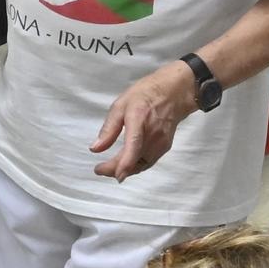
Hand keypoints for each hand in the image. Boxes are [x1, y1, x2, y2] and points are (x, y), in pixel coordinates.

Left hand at [91, 60, 197, 180]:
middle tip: (99, 169)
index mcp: (139, 121)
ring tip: (110, 169)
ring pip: (142, 164)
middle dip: (116, 169)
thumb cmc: (144, 95)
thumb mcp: (120, 106)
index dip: (125, 163)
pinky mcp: (165, 147)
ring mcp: (162, 143)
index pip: (134, 146)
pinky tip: (127, 164)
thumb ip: (108, 129)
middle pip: (135, 160)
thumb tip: (95, 149)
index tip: (111, 174)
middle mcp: (153, 135)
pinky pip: (149, 161)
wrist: (173, 93)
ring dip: (126, 170)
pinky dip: (136, 166)